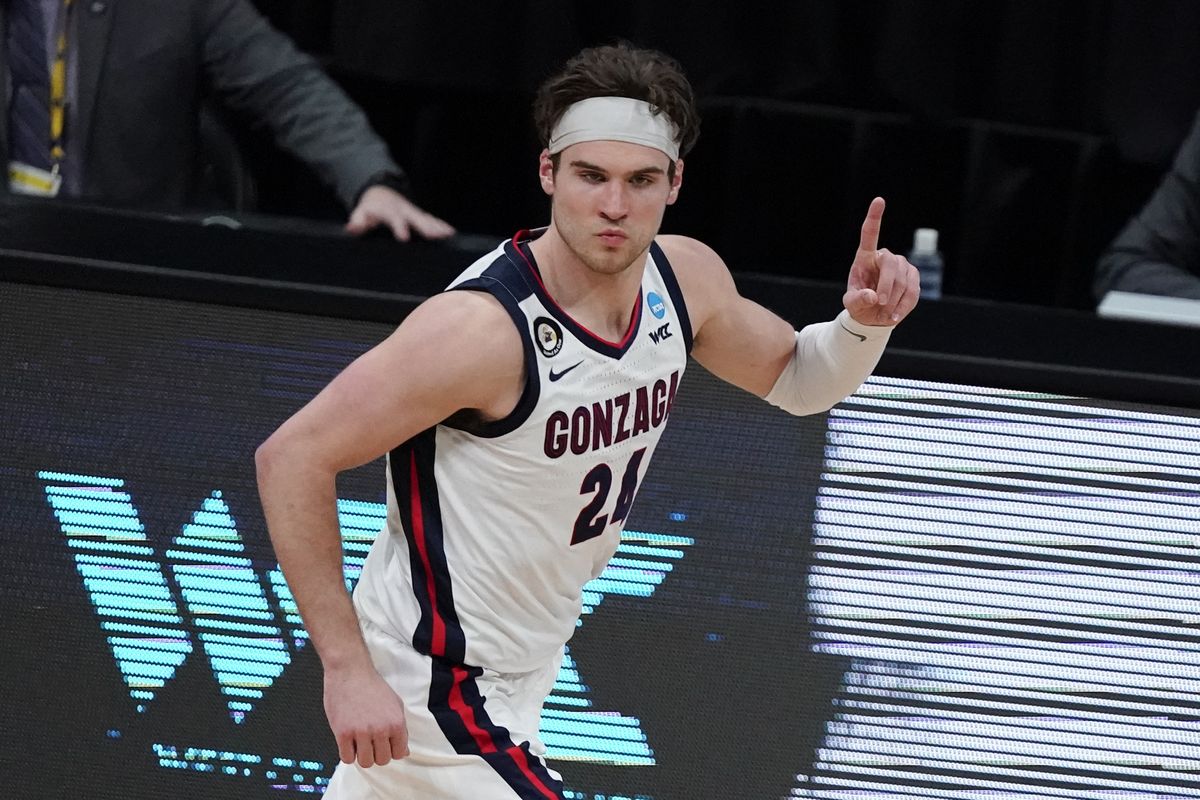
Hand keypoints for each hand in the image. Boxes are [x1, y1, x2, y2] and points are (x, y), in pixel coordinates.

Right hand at [324, 663, 409, 767]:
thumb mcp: (395, 704)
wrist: (350, 671)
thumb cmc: (371, 685)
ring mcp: (361, 732)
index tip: (384, 744)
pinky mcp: (343, 733)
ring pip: (365, 762)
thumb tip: (403, 751)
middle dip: (377, 753)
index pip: (398, 753)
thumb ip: (401, 729)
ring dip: (362, 755)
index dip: (391, 750)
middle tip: (370, 741)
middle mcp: (380, 729)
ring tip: (359, 742)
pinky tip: (348, 741)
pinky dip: (348, 753)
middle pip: (382, 760)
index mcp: (396, 723)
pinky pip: (347, 758)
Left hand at [346, 185, 454, 241]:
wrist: (380, 193)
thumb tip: (352, 228)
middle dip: (426, 226)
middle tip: (436, 235)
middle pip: (416, 218)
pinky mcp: (419, 215)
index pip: (394, 219)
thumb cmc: (370, 208)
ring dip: (438, 226)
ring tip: (448, 234)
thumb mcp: (360, 213)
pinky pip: (431, 219)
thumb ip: (357, 222)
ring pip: (427, 218)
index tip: (405, 237)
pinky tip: (450, 232)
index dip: (400, 227)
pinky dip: (441, 225)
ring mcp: (413, 212)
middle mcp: (403, 210)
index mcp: (389, 211)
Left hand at [843, 197, 919, 325]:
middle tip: (879, 303)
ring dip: (893, 300)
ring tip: (883, 312)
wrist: (875, 316)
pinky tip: (894, 314)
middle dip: (886, 287)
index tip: (879, 200)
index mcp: (864, 257)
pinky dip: (904, 305)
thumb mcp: (852, 305)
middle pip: (891, 265)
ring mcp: (901, 265)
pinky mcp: (914, 276)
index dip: (874, 217)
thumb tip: (872, 296)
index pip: (870, 234)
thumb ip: (858, 300)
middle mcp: (884, 256)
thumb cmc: (860, 305)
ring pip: (903, 280)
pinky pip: (913, 291)